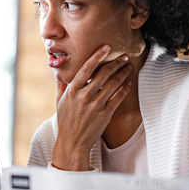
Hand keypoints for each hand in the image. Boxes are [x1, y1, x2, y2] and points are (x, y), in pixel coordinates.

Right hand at [51, 45, 132, 170]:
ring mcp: (95, 105)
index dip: (97, 56)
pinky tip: (128, 83)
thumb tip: (60, 71)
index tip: (106, 47)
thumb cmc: (66, 121)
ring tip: (128, 67)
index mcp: (72, 91)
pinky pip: (118, 97)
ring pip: (113, 84)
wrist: (73, 142)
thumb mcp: (59, 102)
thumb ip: (62, 85)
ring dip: (123, 73)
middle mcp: (84, 96)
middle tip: (124, 57)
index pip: (86, 68)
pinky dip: (125, 88)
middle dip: (116, 63)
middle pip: (103, 74)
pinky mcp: (105, 114)